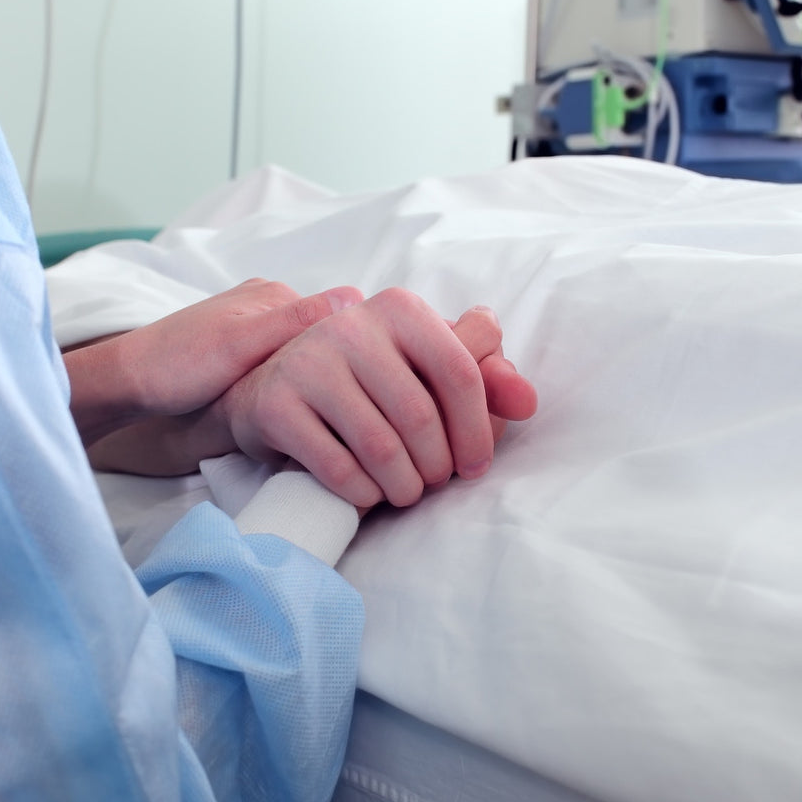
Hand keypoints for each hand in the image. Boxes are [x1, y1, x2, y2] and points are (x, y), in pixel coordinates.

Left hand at [63, 278, 361, 446]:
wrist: (125, 384)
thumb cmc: (176, 367)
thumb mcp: (239, 346)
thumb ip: (293, 323)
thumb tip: (356, 298)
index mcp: (277, 296)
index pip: (340, 323)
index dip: (357, 359)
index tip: (364, 396)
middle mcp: (271, 304)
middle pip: (328, 342)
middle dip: (340, 374)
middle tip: (345, 414)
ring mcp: (257, 327)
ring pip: (310, 358)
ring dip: (319, 384)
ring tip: (323, 416)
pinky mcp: (245, 351)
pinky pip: (290, 366)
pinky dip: (299, 387)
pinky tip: (298, 411)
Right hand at [217, 291, 535, 508]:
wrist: (273, 390)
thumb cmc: (370, 384)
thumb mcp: (427, 371)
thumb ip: (485, 381)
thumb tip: (528, 400)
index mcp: (400, 308)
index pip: (460, 373)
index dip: (477, 431)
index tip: (476, 466)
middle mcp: (351, 325)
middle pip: (420, 416)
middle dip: (437, 465)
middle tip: (434, 482)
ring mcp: (307, 361)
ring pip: (381, 446)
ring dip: (404, 486)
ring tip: (406, 492)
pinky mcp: (275, 404)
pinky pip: (338, 467)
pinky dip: (363, 493)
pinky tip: (369, 493)